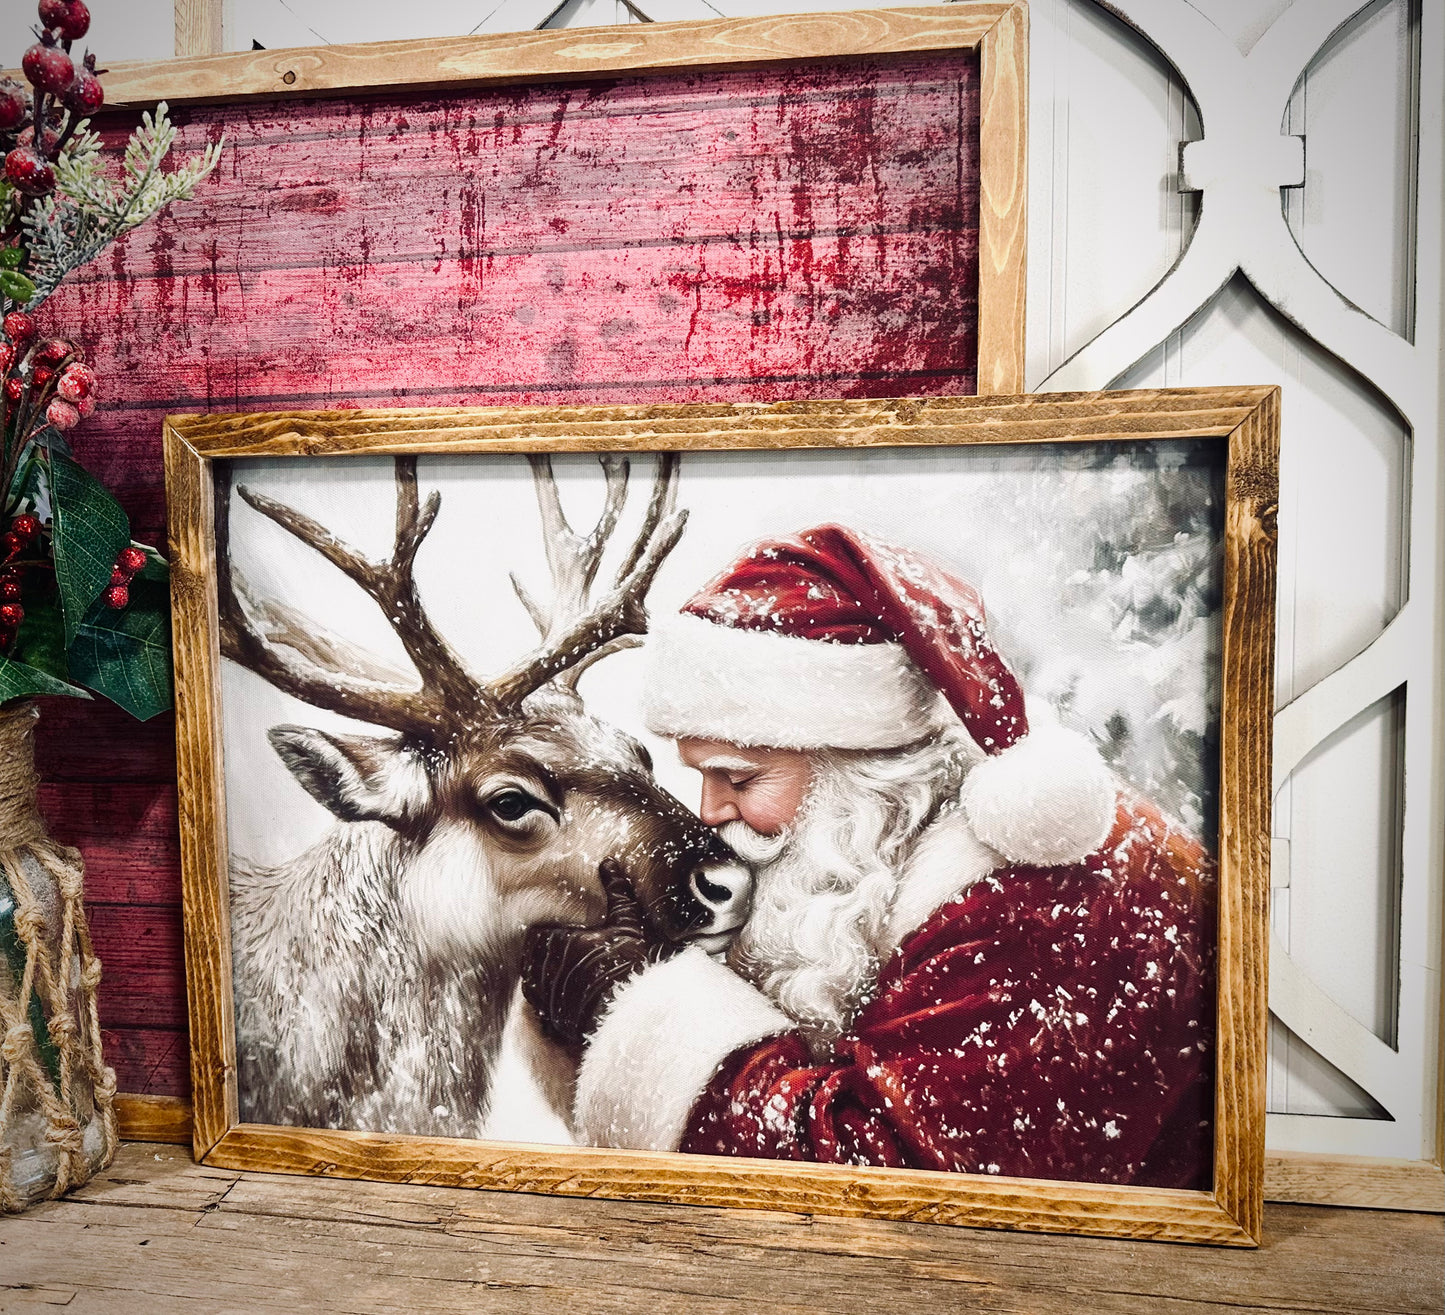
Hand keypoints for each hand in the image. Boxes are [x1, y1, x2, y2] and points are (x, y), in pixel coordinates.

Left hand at [521, 859, 673, 1048]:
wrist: (628, 1011)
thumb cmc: (627, 966)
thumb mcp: (627, 925)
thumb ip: (616, 893)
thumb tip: (608, 864)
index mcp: (559, 942)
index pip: (538, 931)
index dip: (549, 932)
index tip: (564, 934)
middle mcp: (546, 967)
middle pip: (532, 953)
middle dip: (543, 950)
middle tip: (563, 951)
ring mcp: (546, 994)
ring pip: (531, 977)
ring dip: (542, 972)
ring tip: (562, 971)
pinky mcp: (550, 1015)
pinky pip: (536, 1001)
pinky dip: (545, 995)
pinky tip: (563, 993)